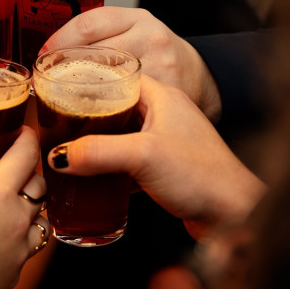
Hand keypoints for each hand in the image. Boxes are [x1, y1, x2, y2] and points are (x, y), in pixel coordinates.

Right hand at [0, 128, 49, 288]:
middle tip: (13, 170)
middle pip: (41, 187)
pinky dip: (19, 239)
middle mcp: (16, 220)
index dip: (28, 139)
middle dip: (29, 174)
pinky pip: (27, 250)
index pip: (26, 156)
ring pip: (41, 221)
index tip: (25, 133)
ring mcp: (18, 251)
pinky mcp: (14, 275)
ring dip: (30, 209)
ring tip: (11, 206)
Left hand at [41, 7, 221, 120]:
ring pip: (107, 81)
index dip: (59, 41)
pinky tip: (91, 118)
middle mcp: (152, 38)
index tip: (44, 56)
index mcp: (138, 18)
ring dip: (80, 93)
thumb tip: (50, 51)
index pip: (88, 24)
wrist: (203, 78)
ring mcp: (162, 66)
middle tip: (46, 83)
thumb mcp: (135, 32)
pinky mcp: (169, 95)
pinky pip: (126, 105)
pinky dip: (105, 113)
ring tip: (62, 102)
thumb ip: (102, 36)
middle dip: (65, 70)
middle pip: (94, 53)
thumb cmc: (159, 56)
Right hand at [46, 75, 264, 240]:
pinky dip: (107, 163)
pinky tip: (90, 175)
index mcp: (161, 96)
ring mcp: (163, 141)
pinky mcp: (162, 168)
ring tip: (65, 145)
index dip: (87, 76)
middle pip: (113, 104)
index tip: (59, 83)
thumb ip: (97, 152)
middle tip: (54, 118)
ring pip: (118, 132)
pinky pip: (126, 158)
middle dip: (84, 111)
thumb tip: (58, 155)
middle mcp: (162, 114)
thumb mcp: (143, 157)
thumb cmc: (204, 176)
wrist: (235, 215)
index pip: (116, 73)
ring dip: (94, 140)